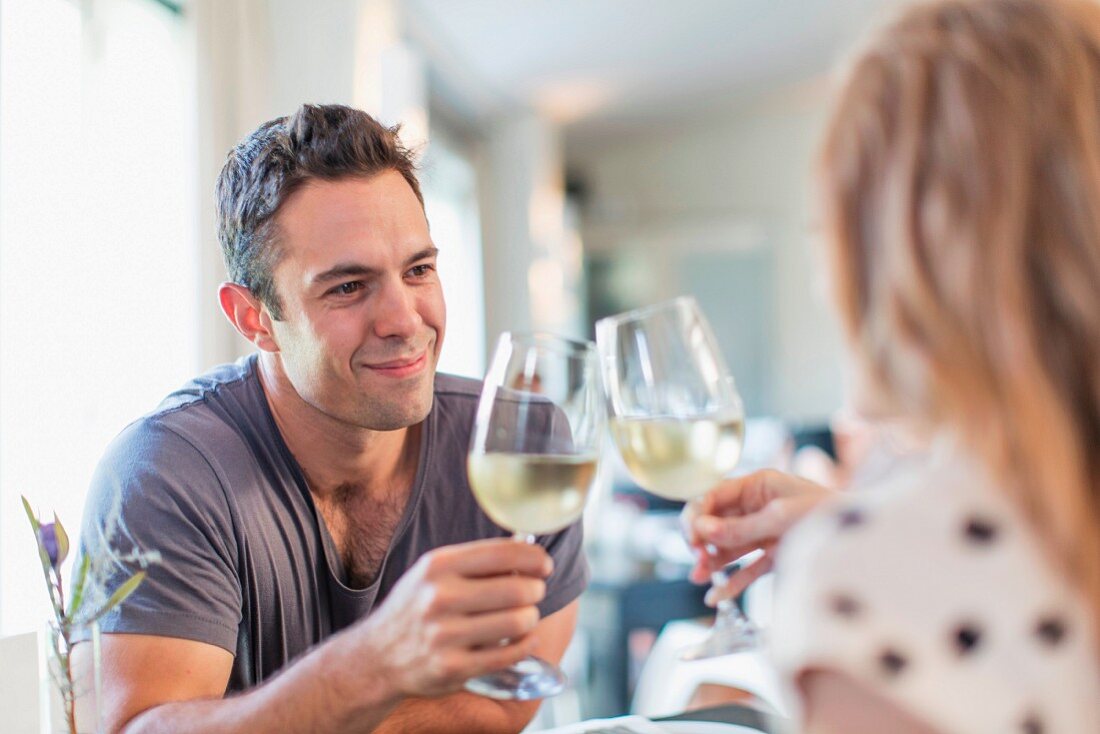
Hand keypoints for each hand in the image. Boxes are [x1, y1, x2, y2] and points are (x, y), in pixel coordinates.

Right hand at [354, 538, 551, 697]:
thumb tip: (528, 549)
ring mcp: (445, 635)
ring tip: (524, 616)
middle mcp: (440, 597)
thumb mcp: (433, 573)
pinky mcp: (453, 668)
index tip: (544, 565)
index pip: (503, 553)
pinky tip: (523, 638)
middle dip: (536, 590)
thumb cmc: (416, 607)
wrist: (377, 656)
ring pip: (519, 621)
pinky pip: (511, 654)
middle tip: (533, 592)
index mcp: (438, 566)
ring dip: (531, 618)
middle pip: (518, 589)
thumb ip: (476, 561)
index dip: (534, 558)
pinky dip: (526, 644)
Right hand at [683, 469, 834, 603]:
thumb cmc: (829, 514)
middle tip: (697, 557)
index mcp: (759, 485)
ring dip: (711, 561)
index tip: (692, 535)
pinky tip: (715, 596)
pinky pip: (747, 569)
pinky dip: (731, 583)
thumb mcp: (781, 517)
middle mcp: (758, 506)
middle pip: (717, 522)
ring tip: (698, 577)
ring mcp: (765, 532)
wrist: (867, 541)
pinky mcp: (775, 556)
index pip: (715, 495)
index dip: (698, 513)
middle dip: (702, 539)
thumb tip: (704, 530)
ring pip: (729, 547)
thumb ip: (741, 527)